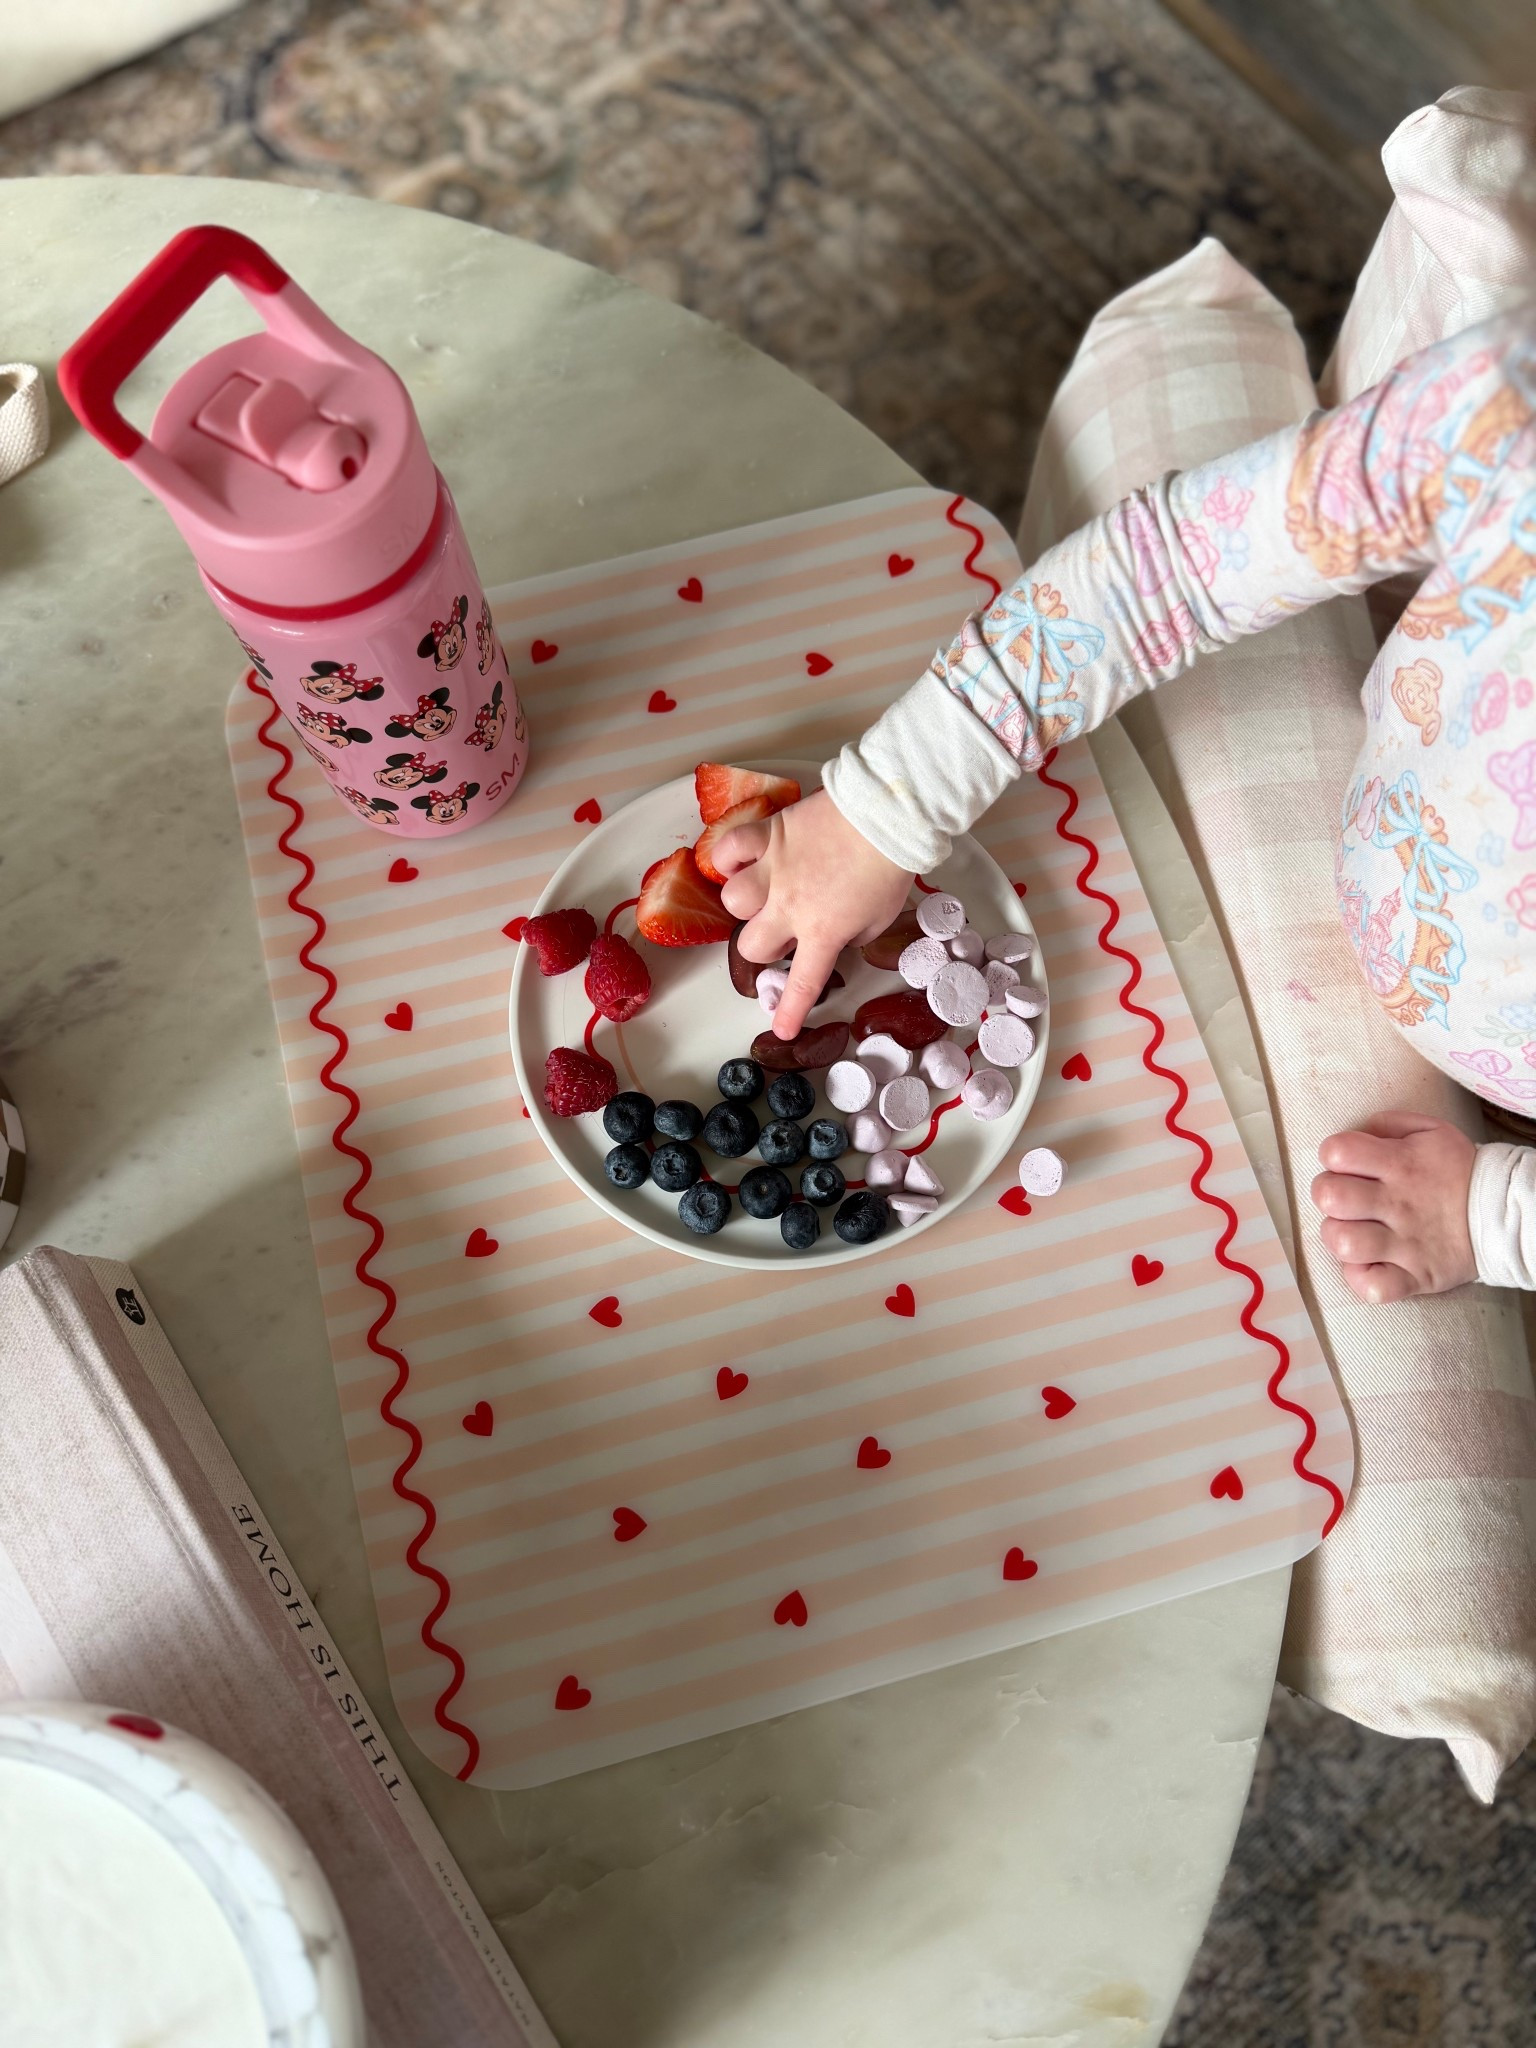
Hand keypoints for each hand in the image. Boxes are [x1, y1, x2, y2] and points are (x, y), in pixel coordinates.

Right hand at [713, 790, 911, 1039]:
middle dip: (766, 945)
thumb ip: (852, 935)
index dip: (790, 1011)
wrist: (886, 814)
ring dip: (746, 902)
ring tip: (762, 891)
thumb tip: (836, 934)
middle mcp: (789, 907)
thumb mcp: (881, 918)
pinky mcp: (767, 834)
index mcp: (823, 932)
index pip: (802, 983)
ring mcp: (772, 869)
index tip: (782, 1029)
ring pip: (732, 900)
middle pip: (752, 945)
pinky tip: (742, 860)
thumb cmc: (889, 867)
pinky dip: (729, 857)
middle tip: (784, 929)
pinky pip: (728, 849)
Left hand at [1310, 1110, 1477, 1301]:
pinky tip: (1369, 1263)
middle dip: (1327, 1194)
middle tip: (1345, 1199)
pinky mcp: (1416, 1277)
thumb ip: (1386, 1125)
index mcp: (1400, 1163)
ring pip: (1344, 1243)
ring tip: (1355, 1231)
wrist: (1505, 1213)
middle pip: (1330, 1196)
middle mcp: (1399, 1203)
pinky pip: (1372, 1287)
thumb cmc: (1457, 1170)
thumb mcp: (1430, 1131)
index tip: (1346, 1164)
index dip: (1333, 1155)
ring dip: (1340, 1236)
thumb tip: (1356, 1135)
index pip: (1338, 1151)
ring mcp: (1407, 1244)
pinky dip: (1361, 1278)